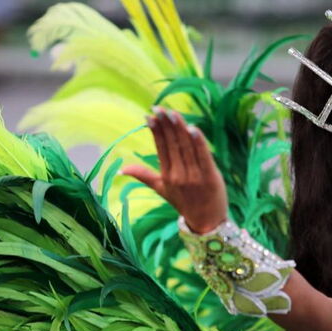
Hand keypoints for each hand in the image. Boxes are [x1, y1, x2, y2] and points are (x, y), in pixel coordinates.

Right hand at [122, 107, 228, 233]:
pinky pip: (203, 156)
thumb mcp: (161, 189)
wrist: (207, 223)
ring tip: (172, 113)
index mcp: (167, 176)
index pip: (160, 148)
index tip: (150, 115)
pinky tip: (192, 128)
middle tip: (160, 108)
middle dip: (166, 125)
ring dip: (179, 128)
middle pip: (172, 144)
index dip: (156, 131)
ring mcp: (195, 176)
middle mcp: (179, 175)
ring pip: (186, 147)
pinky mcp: (210, 176)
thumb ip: (143, 176)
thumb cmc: (184, 203)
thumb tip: (121, 169)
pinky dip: (198, 142)